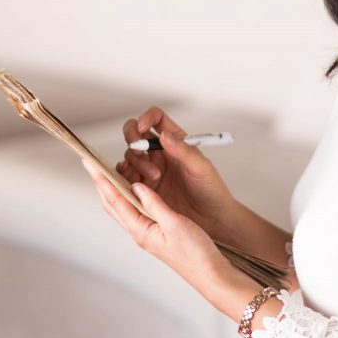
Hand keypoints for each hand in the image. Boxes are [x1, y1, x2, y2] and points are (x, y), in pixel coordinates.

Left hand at [82, 158, 233, 293]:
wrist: (209, 272)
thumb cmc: (195, 253)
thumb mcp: (175, 224)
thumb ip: (155, 204)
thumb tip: (137, 186)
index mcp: (141, 230)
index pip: (115, 200)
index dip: (101, 180)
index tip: (89, 163)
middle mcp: (140, 231)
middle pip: (113, 203)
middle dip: (102, 182)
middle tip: (93, 163)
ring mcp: (146, 231)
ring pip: (123, 206)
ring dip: (115, 187)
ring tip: (110, 169)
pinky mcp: (155, 230)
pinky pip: (136, 209)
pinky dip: (131, 194)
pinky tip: (135, 186)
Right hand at [116, 106, 237, 242]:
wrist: (211, 220)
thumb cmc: (211, 191)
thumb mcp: (201, 168)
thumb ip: (183, 150)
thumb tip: (164, 136)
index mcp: (176, 142)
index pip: (157, 119)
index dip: (146, 117)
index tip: (142, 127)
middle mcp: (160, 153)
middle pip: (136, 134)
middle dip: (133, 138)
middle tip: (139, 149)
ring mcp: (150, 170)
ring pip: (129, 155)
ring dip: (135, 162)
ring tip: (154, 177)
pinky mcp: (144, 188)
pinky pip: (127, 177)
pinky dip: (125, 177)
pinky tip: (136, 184)